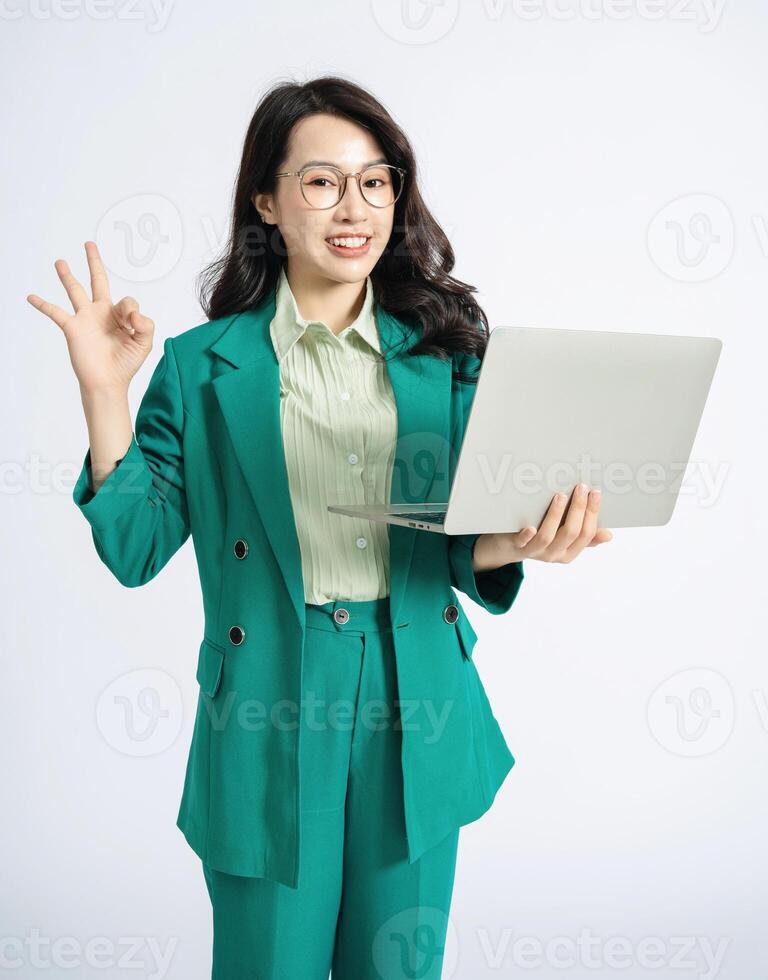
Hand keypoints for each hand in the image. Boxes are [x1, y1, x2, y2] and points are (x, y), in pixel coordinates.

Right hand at [27, 240, 154, 394]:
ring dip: (67, 276)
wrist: (108, 382)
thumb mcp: (144, 343)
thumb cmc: (126, 364)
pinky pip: (55, 312)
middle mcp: (101, 313)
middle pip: (98, 281)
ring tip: (60, 261)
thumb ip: (146, 325)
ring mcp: (85, 319)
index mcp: (120, 316)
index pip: (127, 300)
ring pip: (75, 291)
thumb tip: (135, 312)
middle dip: (94, 262)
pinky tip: (31, 296)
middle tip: (90, 244)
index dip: (131, 311)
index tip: (131, 325)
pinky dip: (42, 304)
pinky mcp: (73, 328)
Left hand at [476, 484, 613, 567]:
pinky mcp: (516, 546)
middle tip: (581, 487)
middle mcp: (553, 554)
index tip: (596, 493)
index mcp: (568, 552)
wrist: (506, 548)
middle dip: (578, 509)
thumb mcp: (562, 538)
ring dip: (555, 515)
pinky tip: (530, 526)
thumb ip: (584, 537)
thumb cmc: (539, 536)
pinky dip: (527, 535)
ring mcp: (534, 551)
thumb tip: (609, 535)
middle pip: (570, 533)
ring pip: (548, 536)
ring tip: (560, 495)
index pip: (587, 534)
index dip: (593, 513)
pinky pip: (522, 542)